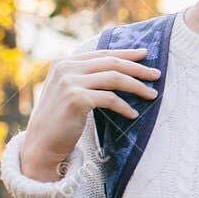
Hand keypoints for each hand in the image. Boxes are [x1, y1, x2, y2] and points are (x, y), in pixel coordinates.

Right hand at [19, 46, 161, 180]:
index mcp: (65, 62)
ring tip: (152, 95)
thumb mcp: (69, 91)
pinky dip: (125, 107)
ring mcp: (70, 82)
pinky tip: (133, 114)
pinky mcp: (76, 99)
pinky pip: (110, 99)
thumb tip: (120, 69)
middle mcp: (66, 68)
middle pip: (112, 63)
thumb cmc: (60, 120)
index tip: (145, 55)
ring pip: (114, 78)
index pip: (102, 54)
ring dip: (137, 86)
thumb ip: (85, 77)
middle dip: (138, 68)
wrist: (41, 144)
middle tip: (157, 74)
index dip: (126, 53)